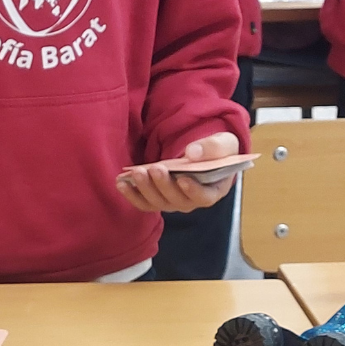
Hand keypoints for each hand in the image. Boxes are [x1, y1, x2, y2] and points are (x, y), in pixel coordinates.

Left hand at [116, 131, 239, 214]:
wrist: (201, 153)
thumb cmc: (215, 150)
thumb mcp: (224, 143)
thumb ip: (213, 147)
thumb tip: (192, 153)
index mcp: (213, 190)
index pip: (204, 197)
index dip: (194, 191)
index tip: (183, 179)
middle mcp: (191, 201)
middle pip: (177, 200)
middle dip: (164, 185)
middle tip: (155, 168)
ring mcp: (172, 201)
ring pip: (157, 202)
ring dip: (145, 188)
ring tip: (137, 172)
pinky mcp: (156, 198)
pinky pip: (143, 202)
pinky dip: (131, 194)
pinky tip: (121, 183)